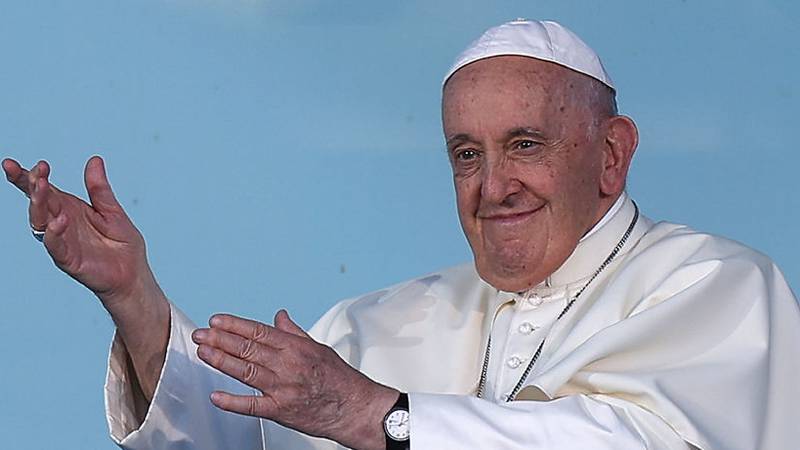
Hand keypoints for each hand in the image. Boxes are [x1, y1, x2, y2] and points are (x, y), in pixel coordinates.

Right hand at [3, 156, 153, 304]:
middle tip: (36, 172)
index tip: (24, 163)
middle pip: (38, 202)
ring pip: (40, 221)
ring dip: (38, 204)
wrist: (132, 274)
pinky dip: (54, 233)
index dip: (30, 177)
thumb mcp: (112, 210)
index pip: (44, 190)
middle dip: (31, 185)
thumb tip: (95, 159)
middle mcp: (60, 223)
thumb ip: (99, 188)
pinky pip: (55, 246)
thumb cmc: (121, 244)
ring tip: (42, 186)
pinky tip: (59, 220)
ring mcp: (62, 241)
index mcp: (68, 208)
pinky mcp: (68, 259)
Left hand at [192, 310, 398, 449]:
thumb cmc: (338, 378)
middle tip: (200, 334)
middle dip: (220, 339)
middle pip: (247, 348)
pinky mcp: (281, 410)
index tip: (216, 321)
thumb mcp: (317, 347)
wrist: (355, 407)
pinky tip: (216, 396)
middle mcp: (287, 365)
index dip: (234, 325)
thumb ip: (294, 332)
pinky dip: (233, 401)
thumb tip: (279, 316)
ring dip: (221, 361)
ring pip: (245, 371)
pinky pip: (252, 406)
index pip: (258, 331)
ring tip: (203, 352)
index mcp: (295, 347)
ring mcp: (283, 388)